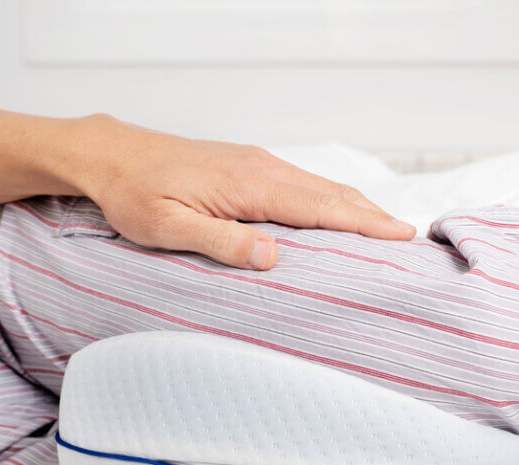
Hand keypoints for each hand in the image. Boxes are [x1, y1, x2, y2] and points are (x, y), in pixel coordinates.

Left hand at [56, 115, 416, 269]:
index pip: (319, 208)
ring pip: (317, 187)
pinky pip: (299, 184)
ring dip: (353, 207)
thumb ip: (221, 241)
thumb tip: (273, 254)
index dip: (363, 224)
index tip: (400, 235)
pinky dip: (328, 199)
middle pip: (330, 194)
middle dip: (371, 216)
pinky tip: (334, 213)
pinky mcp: (246, 165)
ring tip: (383, 228)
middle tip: (408, 238)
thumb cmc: (133, 194)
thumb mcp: (168, 226)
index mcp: (248, 184)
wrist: (110, 155)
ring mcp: (254, 163)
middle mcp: (259, 167)